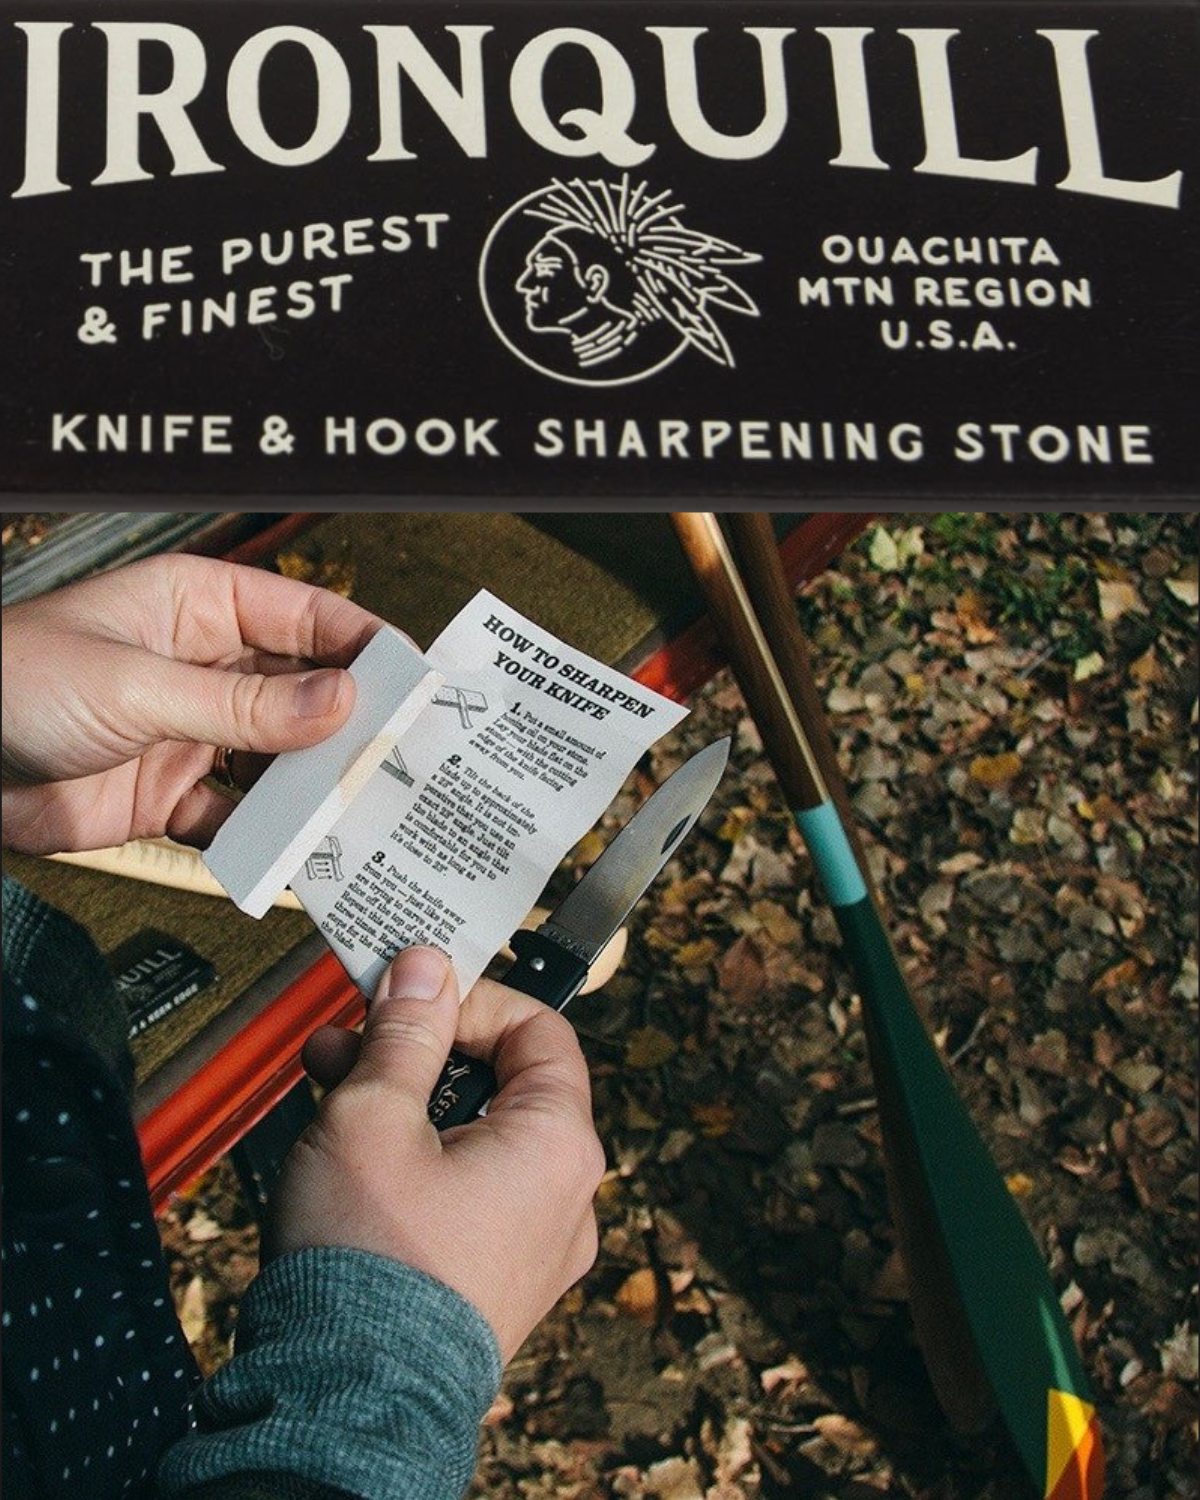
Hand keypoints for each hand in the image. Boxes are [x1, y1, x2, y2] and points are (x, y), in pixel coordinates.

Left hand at [2, 553, 385, 853]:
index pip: (307, 616)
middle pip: (303, 689)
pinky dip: (264, 835)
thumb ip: (244, 703)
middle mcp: (204, 665)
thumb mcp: (139, 687)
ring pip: (279, 755)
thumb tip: (340, 701)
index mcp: (198, 606)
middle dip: (353, 720)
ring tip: (361, 803)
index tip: (416, 679)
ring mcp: (190, 730)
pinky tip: (292, 847)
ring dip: (315, 781)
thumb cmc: (10, 682)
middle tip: (405, 751)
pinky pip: (237, 815)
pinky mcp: (170, 793)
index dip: (366, 645)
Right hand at [271, 948, 605, 1362]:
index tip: (412, 995)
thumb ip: (405, 1033)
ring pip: (476, 1139)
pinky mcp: (493, 1282)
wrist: (343, 1403)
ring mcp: (533, 1248)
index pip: (540, 1030)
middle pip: (503, 1084)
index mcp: (558, 1147)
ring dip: (407, 1103)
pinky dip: (418, 1162)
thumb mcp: (373, 1115)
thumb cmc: (368, 1266)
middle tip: (353, 1040)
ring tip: (332, 1090)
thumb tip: (425, 970)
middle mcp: (563, 1199)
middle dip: (421, 1052)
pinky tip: (352, 1154)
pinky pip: (467, 1194)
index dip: (472, 1001)